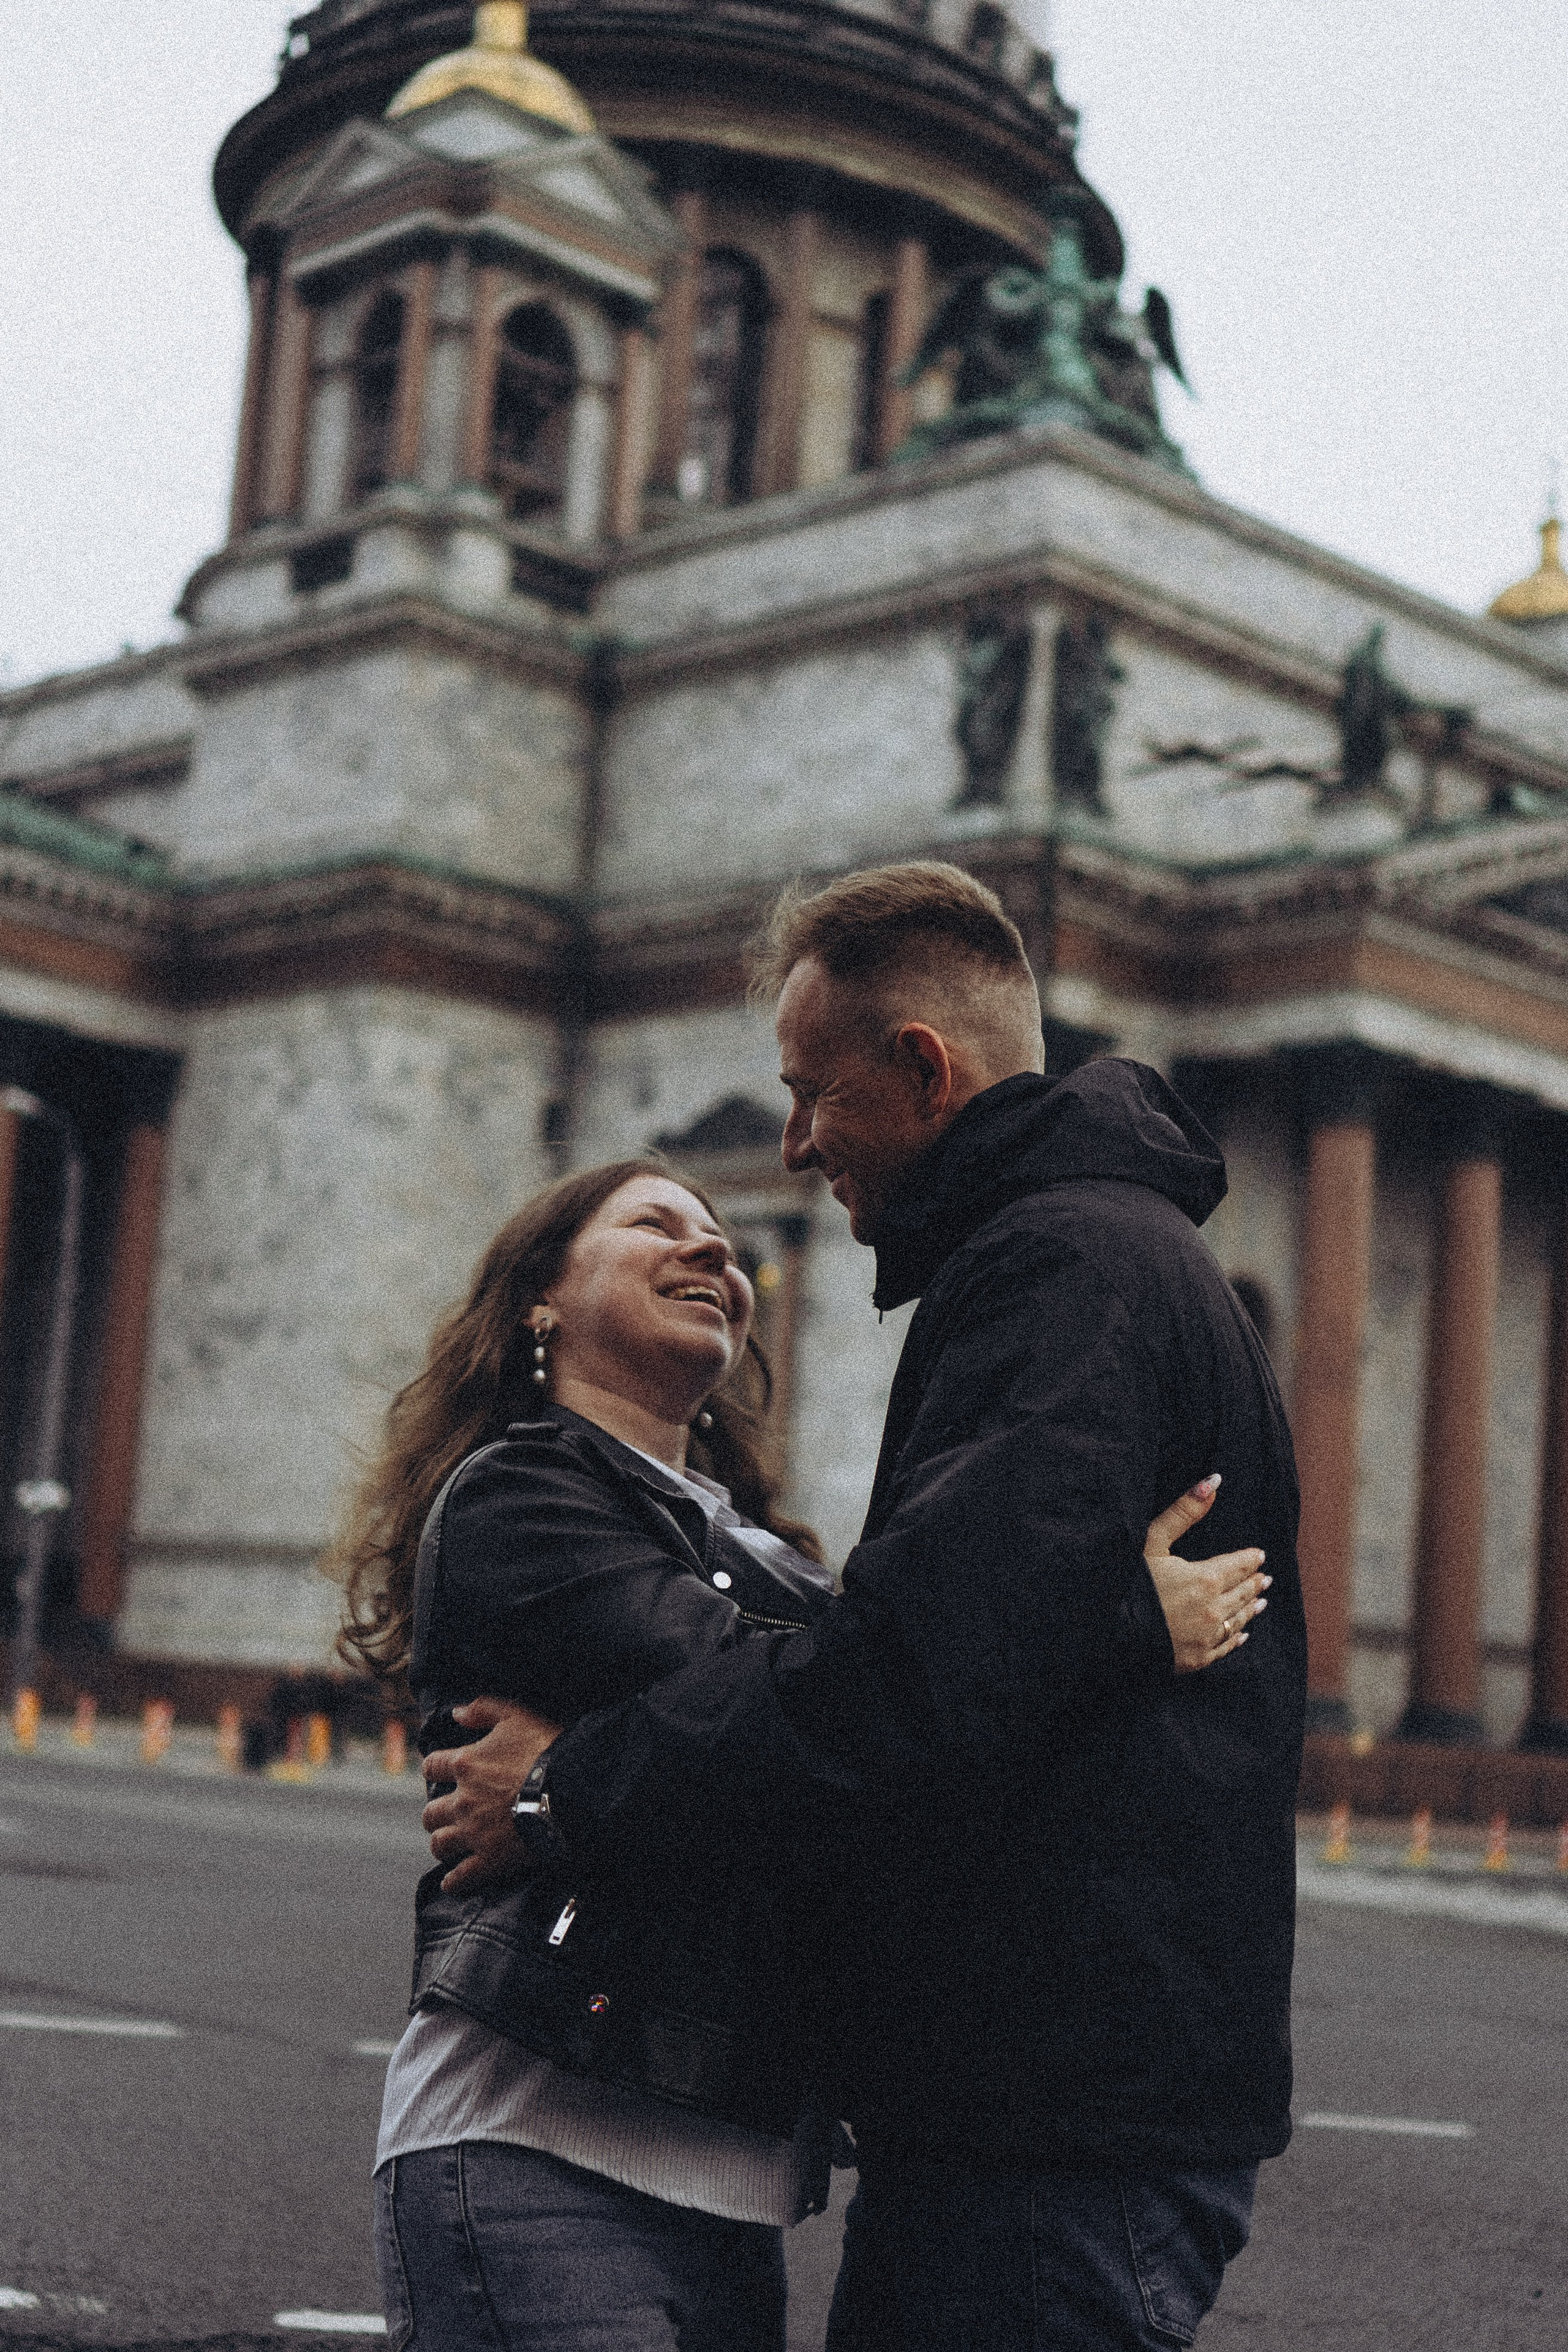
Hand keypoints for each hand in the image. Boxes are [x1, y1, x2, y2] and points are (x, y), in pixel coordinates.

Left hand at [421, 1697, 562, 1894]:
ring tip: (448, 1845)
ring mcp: (473, 1833)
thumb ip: (483, 1709)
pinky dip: (454, 1881)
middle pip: (430, 1812)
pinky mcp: (489, 1859)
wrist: (569, 1789)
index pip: (431, 1766)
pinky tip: (453, 1882)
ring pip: (440, 1844)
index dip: (434, 1768)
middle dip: (436, 1813)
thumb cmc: (545, 1750)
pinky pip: (461, 1877)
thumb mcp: (515, 1716)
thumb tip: (456, 1713)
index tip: (440, 1772)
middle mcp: (461, 1801)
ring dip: (442, 1844)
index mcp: (464, 1765)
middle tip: (445, 1814)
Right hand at [1143, 1475, 1269, 1674]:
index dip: (1250, 1559)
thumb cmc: (1129, 1583)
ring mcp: (1206, 1636)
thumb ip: (1185, 1511)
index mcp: (1205, 1578)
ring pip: (1238, 1620)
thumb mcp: (1153, 1540)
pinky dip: (1237, 1638)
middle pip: (1241, 1592)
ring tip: (1261, 1602)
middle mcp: (1213, 1609)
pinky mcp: (1197, 1658)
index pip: (1238, 1565)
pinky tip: (1243, 1635)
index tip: (1259, 1555)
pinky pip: (1225, 1647)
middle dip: (1254, 1583)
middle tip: (1265, 1578)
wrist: (1109, 1634)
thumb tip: (1214, 1481)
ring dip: (1251, 1609)